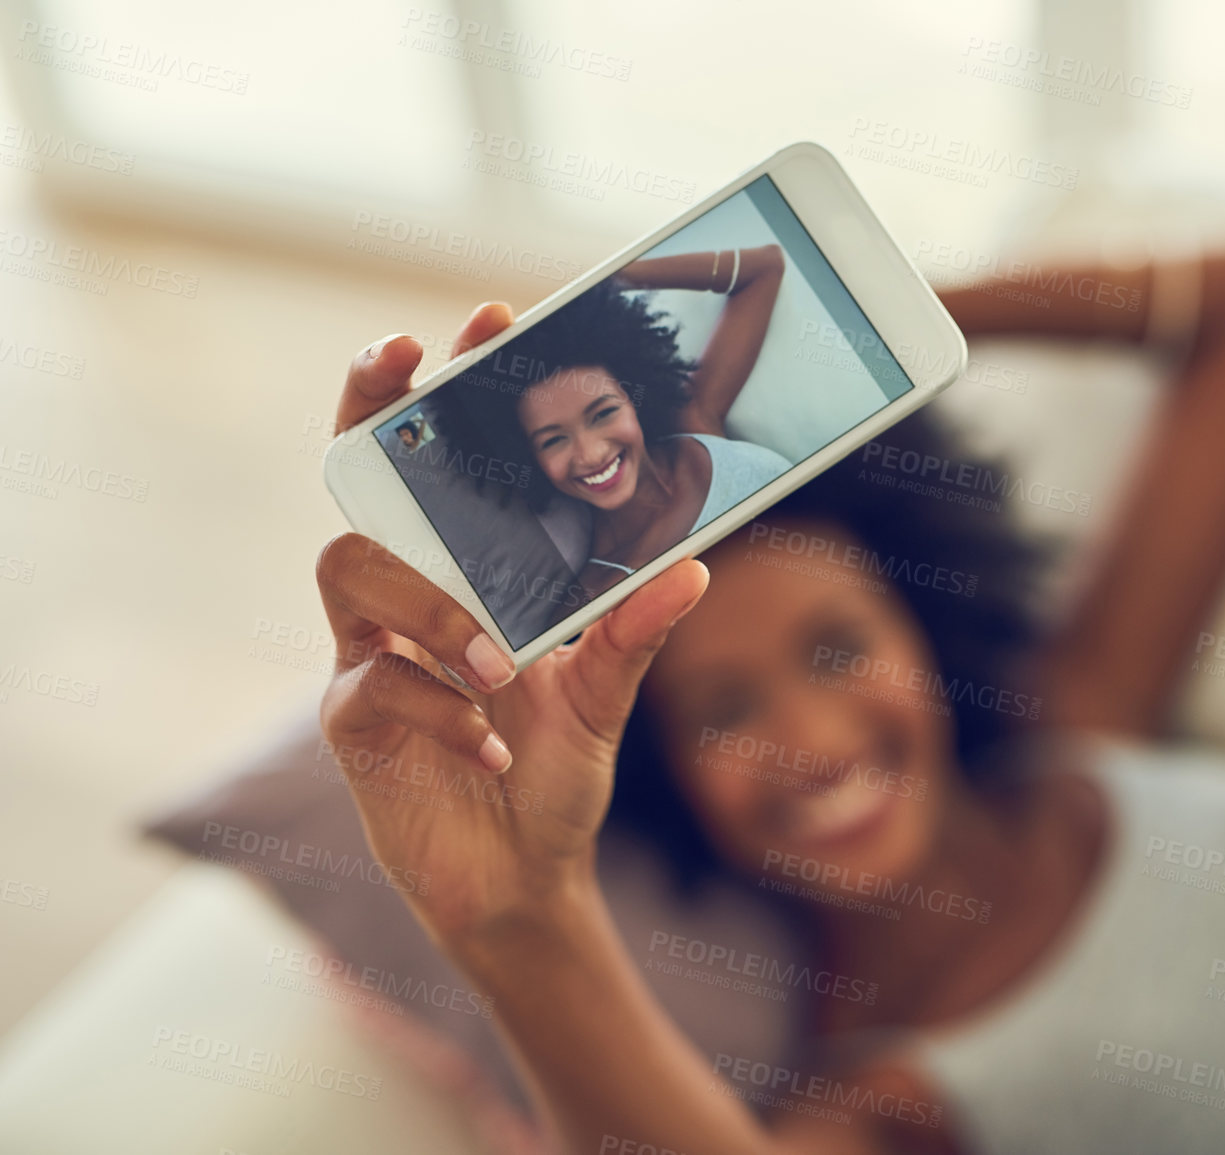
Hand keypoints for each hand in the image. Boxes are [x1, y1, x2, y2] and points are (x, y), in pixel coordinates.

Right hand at [315, 303, 708, 942]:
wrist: (520, 876)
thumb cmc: (552, 770)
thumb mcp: (605, 693)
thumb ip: (634, 630)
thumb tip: (694, 564)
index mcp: (466, 572)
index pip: (438, 464)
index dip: (441, 391)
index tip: (477, 322)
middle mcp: (407, 596)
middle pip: (359, 479)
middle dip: (375, 412)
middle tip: (406, 358)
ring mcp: (369, 651)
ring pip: (352, 568)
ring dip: (431, 603)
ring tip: (499, 661)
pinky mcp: (352, 720)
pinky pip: (374, 685)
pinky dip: (441, 710)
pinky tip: (492, 744)